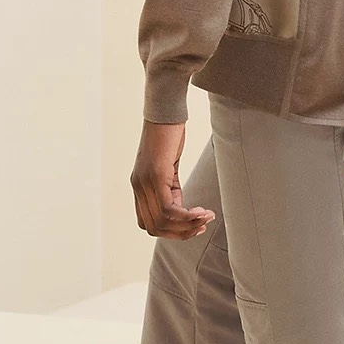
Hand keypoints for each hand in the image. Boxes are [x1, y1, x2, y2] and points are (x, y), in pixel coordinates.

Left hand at [130, 119, 215, 239]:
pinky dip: (187, 215)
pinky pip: (168, 209)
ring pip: (162, 222)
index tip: (193, 225)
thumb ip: (169, 188)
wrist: (164, 110)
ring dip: (187, 226)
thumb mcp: (167, 166)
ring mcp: (144, 182)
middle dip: (181, 233)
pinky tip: (202, 211)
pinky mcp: (155, 175)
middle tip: (201, 226)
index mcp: (139, 187)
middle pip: (154, 228)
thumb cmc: (168, 134)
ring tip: (206, 218)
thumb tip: (180, 209)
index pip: (148, 224)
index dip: (170, 232)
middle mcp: (137, 187)